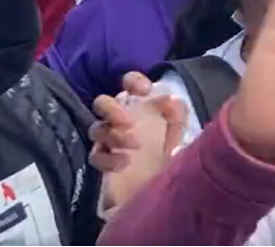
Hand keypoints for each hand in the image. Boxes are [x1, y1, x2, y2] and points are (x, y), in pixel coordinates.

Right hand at [89, 73, 187, 209]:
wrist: (161, 193)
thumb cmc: (171, 156)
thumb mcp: (179, 134)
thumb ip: (177, 115)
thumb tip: (171, 99)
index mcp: (142, 107)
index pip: (130, 84)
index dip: (133, 81)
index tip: (145, 90)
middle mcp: (123, 120)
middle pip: (102, 103)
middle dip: (111, 109)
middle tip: (129, 122)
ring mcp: (111, 141)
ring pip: (97, 129)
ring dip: (113, 135)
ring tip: (135, 145)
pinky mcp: (104, 162)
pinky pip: (95, 155)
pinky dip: (108, 158)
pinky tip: (124, 163)